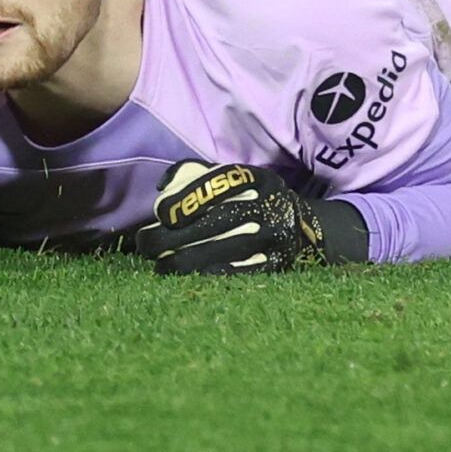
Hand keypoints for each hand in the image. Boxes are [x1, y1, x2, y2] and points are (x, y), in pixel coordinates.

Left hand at [142, 161, 343, 274]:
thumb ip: (197, 173)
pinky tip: (188, 278)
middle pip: (217, 221)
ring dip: (186, 260)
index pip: (218, 185)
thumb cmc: (252, 199)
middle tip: (146, 244)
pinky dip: (211, 274)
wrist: (303, 227)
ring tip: (159, 266)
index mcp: (258, 179)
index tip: (161, 214)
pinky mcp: (278, 265)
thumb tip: (162, 186)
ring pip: (224, 250)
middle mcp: (269, 206)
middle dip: (176, 235)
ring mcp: (276, 238)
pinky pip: (241, 272)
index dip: (186, 199)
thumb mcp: (236, 178)